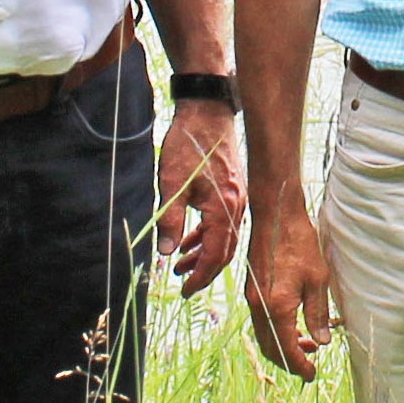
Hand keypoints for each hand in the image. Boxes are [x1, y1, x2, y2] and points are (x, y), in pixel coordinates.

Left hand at [156, 97, 245, 294]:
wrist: (207, 111)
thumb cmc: (188, 144)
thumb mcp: (171, 184)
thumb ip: (170, 220)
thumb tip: (166, 253)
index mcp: (223, 208)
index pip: (215, 255)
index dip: (200, 276)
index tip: (185, 291)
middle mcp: (236, 206)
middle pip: (224, 251)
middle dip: (204, 270)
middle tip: (183, 283)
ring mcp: (236, 198)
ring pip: (224, 237)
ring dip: (203, 253)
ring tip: (181, 264)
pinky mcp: (231, 189)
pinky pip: (223, 222)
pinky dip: (207, 235)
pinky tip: (189, 239)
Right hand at [244, 204, 341, 380]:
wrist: (275, 216)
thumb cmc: (299, 243)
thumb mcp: (318, 280)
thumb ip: (317, 314)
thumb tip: (322, 341)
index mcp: (277, 307)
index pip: (286, 349)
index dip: (300, 366)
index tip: (312, 375)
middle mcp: (259, 307)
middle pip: (270, 349)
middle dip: (289, 362)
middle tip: (310, 366)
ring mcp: (252, 299)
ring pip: (264, 336)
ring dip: (283, 346)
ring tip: (307, 344)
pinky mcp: (252, 290)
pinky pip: (261, 322)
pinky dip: (276, 332)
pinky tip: (294, 325)